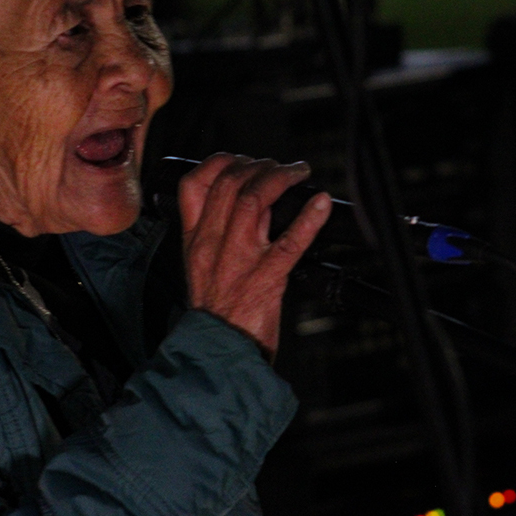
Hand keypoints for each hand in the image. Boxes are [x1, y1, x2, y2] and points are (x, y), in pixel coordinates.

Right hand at [179, 153, 331, 359]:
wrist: (218, 355)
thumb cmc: (217, 315)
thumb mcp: (203, 269)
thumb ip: (221, 237)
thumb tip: (255, 206)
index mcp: (195, 241)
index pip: (195, 185)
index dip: (221, 161)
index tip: (243, 160)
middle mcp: (213, 244)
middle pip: (230, 183)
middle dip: (259, 165)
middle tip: (280, 167)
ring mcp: (239, 261)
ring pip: (254, 200)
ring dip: (280, 178)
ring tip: (299, 173)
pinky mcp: (266, 280)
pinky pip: (289, 242)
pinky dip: (308, 219)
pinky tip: (320, 204)